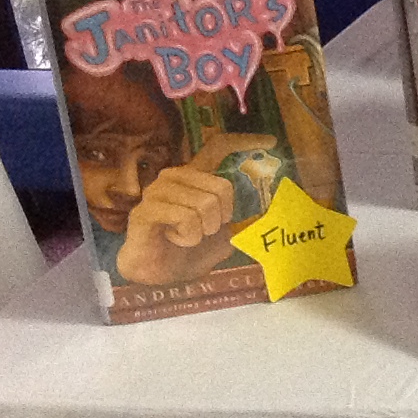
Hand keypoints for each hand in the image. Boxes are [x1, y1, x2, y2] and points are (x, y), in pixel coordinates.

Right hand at [113, 133, 266, 285]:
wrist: (158, 276)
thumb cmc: (190, 250)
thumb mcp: (225, 233)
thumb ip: (242, 218)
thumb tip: (268, 210)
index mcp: (194, 177)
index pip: (218, 147)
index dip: (244, 141)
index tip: (271, 142)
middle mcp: (174, 177)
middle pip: (221, 186)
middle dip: (221, 217)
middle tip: (205, 230)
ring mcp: (157, 191)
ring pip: (205, 203)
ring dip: (204, 230)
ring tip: (188, 236)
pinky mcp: (146, 210)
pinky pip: (185, 218)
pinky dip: (189, 236)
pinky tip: (175, 239)